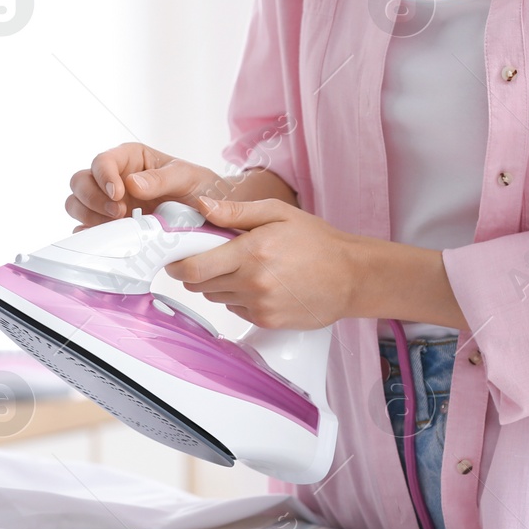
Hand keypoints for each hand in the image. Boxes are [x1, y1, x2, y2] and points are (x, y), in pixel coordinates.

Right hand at [66, 142, 221, 229]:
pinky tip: (109, 240)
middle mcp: (113, 179)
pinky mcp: (108, 227)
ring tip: (117, 226)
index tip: (118, 194)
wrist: (211, 216)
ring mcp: (108, 204)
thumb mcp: (186, 176)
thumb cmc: (199, 188)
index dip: (104, 177)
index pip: (102, 161)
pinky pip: (85, 230)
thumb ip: (160, 178)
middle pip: (80, 182)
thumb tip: (131, 184)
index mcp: (128, 158)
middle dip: (93, 199)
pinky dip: (91, 236)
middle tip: (119, 213)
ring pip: (76, 205)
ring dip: (90, 217)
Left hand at [164, 196, 360, 329]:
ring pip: (216, 298)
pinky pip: (236, 310)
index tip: (177, 255)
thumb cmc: (318, 242)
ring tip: (244, 268)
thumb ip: (236, 212)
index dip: (178, 262)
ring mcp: (259, 306)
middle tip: (210, 257)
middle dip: (196, 271)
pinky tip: (260, 284)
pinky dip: (239, 298)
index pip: (194, 267)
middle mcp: (252, 283)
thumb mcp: (278, 214)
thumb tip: (202, 207)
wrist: (352, 277)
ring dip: (219, 284)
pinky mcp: (266, 321)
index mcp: (251, 252)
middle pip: (199, 285)